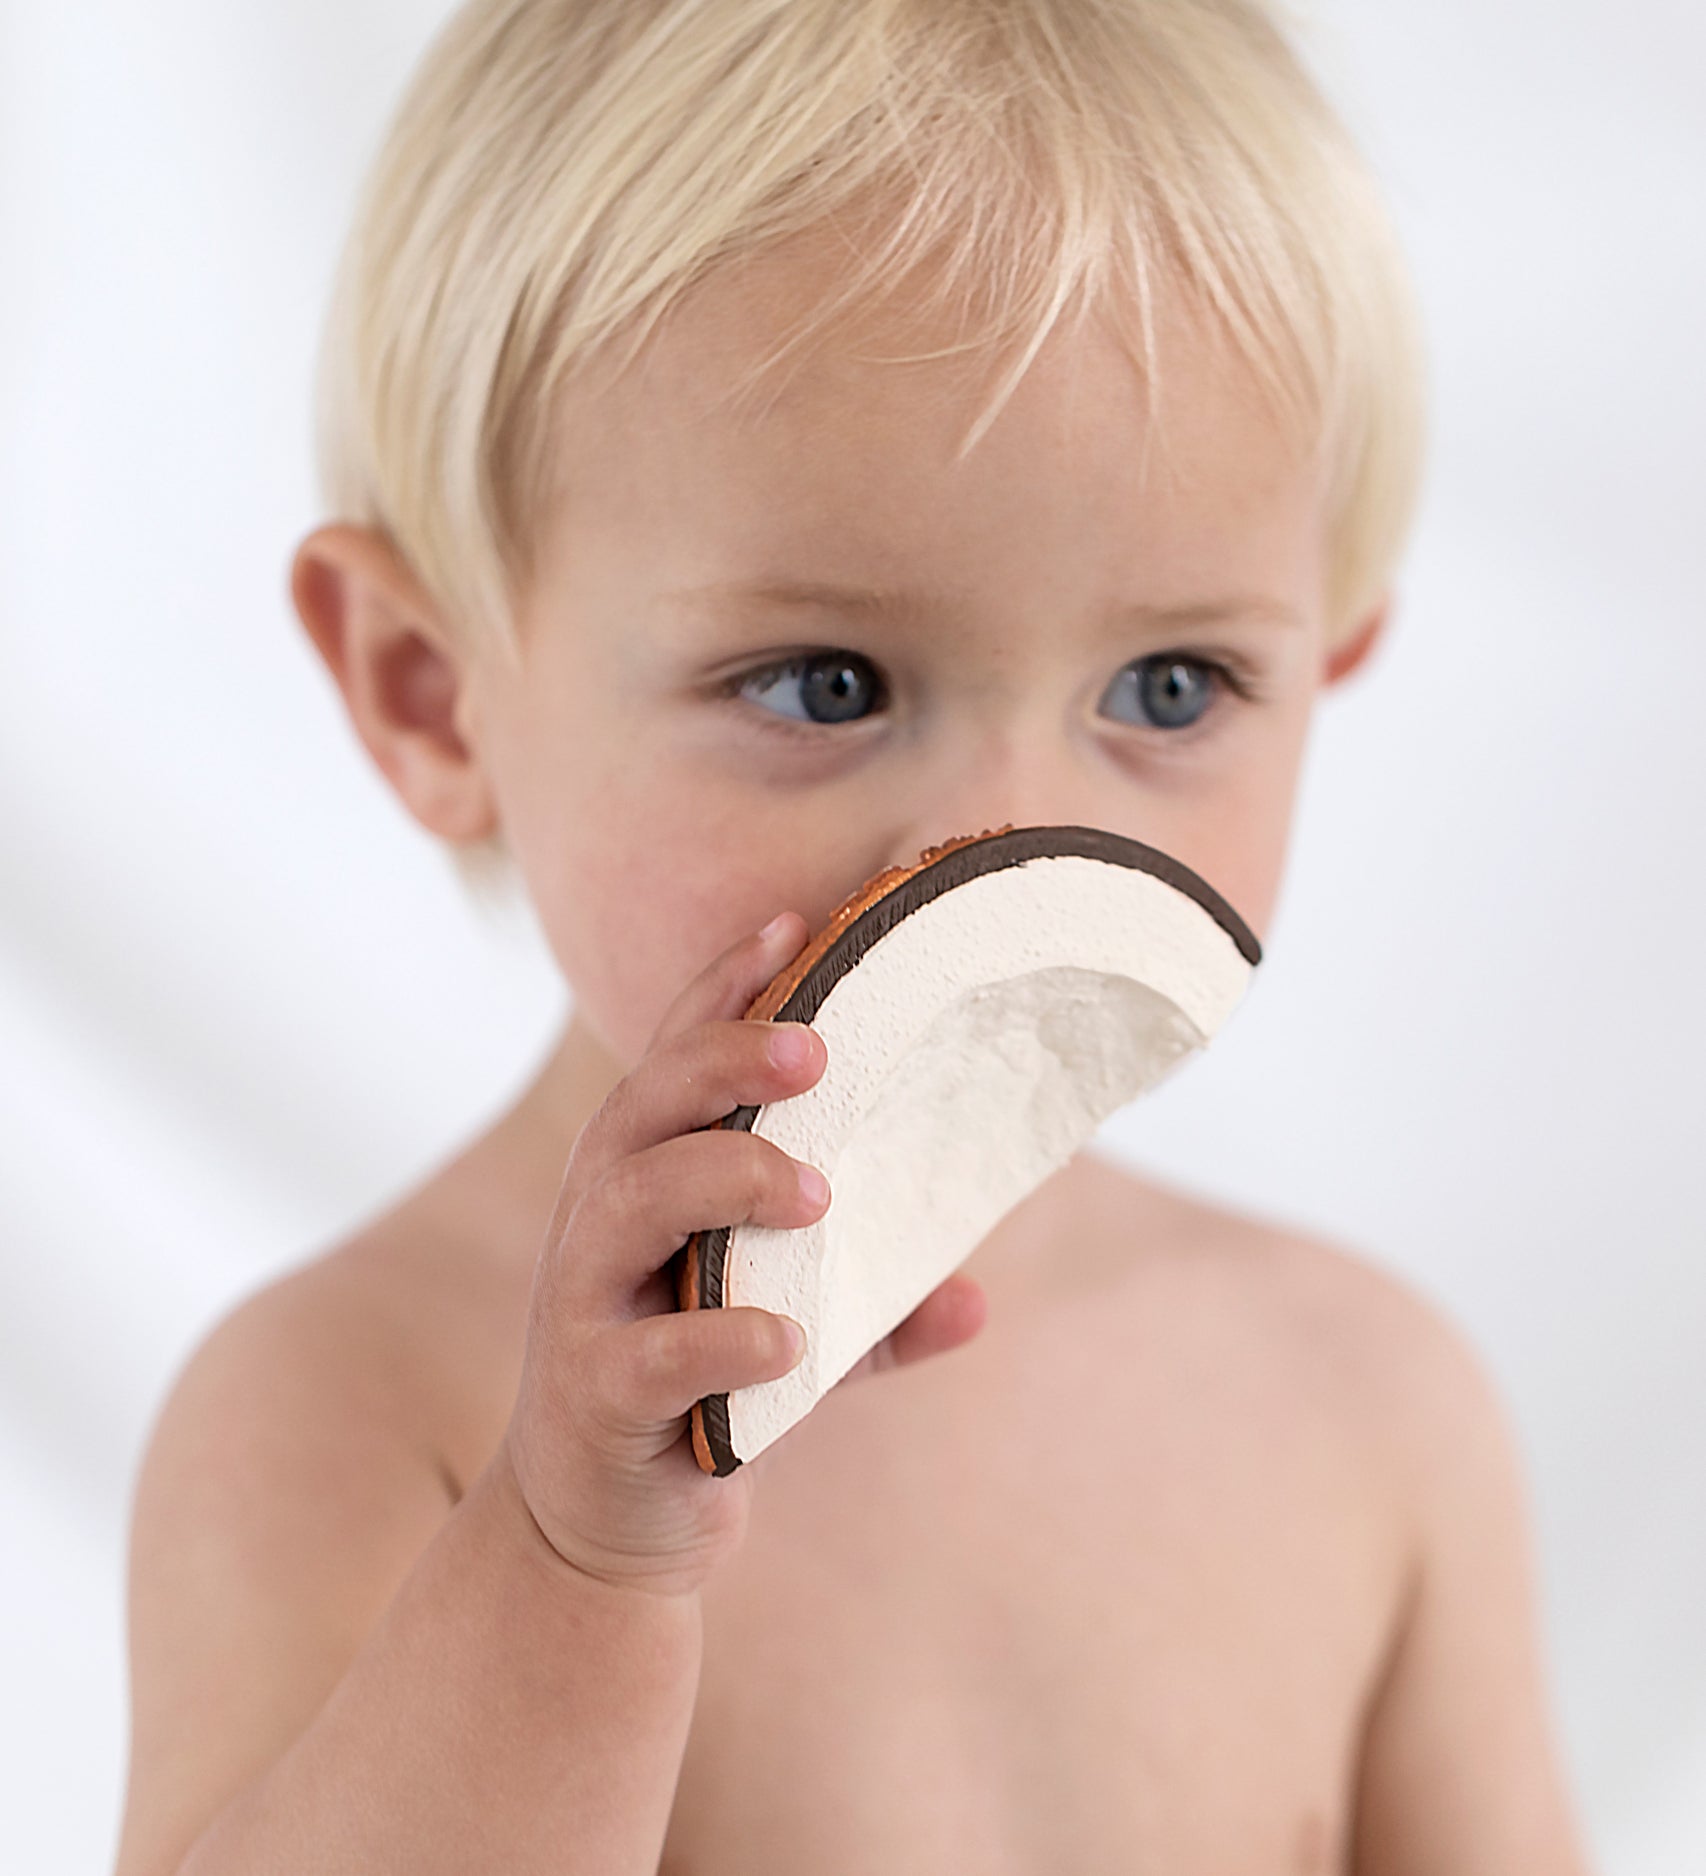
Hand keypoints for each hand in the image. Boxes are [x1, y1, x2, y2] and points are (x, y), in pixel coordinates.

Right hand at [499, 913, 984, 1600]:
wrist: (596, 1525)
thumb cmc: (698, 1389)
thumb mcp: (785, 1330)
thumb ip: (873, 1311)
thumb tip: (979, 1299)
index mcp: (640, 1177)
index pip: (672, 1057)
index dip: (723, 986)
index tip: (795, 922)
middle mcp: (599, 1219)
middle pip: (644, 1106)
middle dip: (724, 1061)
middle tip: (819, 1052)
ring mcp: (586, 1302)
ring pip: (629, 1204)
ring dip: (725, 1181)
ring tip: (817, 1194)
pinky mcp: (596, 1391)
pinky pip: (651, 1354)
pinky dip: (722, 1339)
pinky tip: (791, 1342)